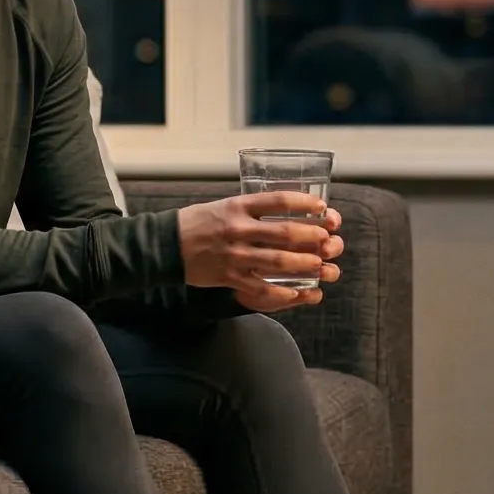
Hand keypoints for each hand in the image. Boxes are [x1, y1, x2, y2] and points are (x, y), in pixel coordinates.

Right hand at [177, 193, 344, 312]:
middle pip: (285, 233)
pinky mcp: (229, 276)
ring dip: (305, 264)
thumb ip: (252, 209)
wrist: (166, 244)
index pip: (279, 201)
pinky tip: (298, 293)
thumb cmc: (198, 222)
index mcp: (238, 207)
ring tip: (321, 266)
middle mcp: (239, 229)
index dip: (305, 204)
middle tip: (328, 241)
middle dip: (312, 238)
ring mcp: (235, 255)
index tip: (322, 209)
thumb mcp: (224, 205)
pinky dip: (281, 292)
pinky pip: (260, 287)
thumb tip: (287, 211)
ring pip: (278, 261)